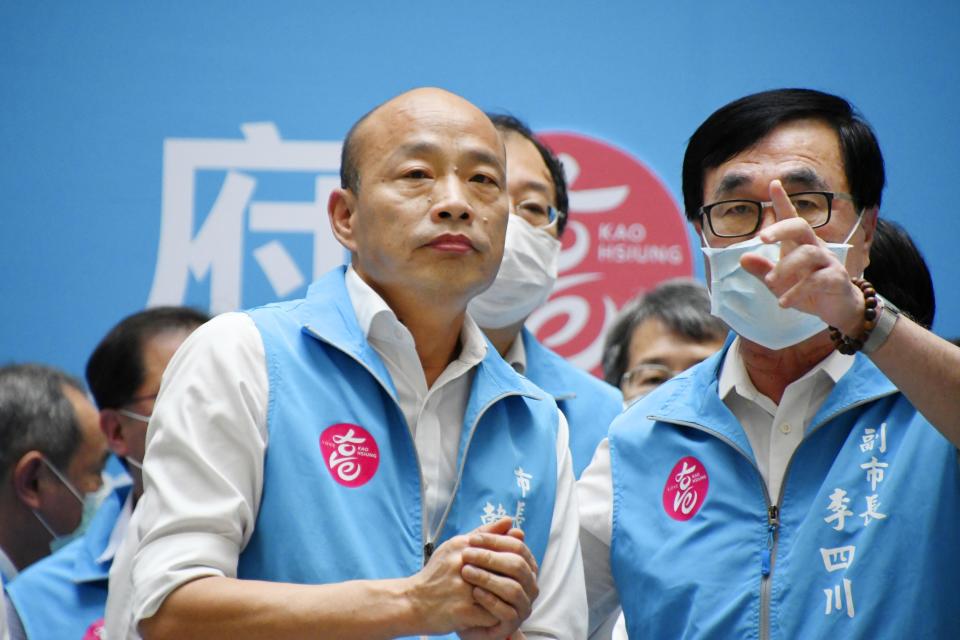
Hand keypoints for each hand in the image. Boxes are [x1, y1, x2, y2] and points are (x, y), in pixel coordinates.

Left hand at [458, 519, 539, 639]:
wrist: (464, 615)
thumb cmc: (474, 583)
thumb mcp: (479, 559)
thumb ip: (491, 540)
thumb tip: (508, 520)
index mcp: (525, 566)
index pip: (518, 547)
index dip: (495, 541)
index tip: (472, 539)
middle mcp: (529, 585)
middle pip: (517, 566)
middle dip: (491, 558)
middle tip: (466, 554)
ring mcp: (523, 605)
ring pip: (513, 589)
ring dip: (488, 578)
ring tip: (466, 572)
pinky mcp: (513, 623)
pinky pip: (506, 611)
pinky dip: (490, 600)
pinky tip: (474, 592)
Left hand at [740, 180, 865, 335]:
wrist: (839, 308)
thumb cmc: (807, 289)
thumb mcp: (780, 281)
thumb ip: (762, 270)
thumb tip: (742, 258)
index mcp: (800, 243)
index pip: (791, 218)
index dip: (783, 201)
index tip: (773, 183)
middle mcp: (815, 247)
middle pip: (800, 226)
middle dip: (780, 228)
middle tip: (761, 239)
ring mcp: (828, 261)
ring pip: (808, 253)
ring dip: (785, 267)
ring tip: (770, 282)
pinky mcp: (837, 279)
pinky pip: (817, 280)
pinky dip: (797, 291)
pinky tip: (783, 302)